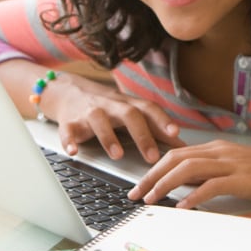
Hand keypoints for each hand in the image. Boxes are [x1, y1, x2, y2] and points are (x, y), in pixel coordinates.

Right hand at [44, 73, 185, 163]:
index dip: (163, 120)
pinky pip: (68, 130)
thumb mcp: (131, 113)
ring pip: (99, 119)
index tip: (175, 134)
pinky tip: (74, 152)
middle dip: (142, 135)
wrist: (68, 92)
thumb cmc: (107, 108)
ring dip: (109, 137)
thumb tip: (182, 147)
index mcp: (128, 105)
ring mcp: (89, 112)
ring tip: (118, 155)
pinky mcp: (69, 122)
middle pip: (129, 114)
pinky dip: (69, 141)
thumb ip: (155, 128)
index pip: (149, 109)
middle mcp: (111, 106)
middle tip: (152, 158)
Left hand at [128, 140, 250, 208]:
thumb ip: (212, 172)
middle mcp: (220, 151)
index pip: (177, 153)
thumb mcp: (236, 167)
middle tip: (135, 192)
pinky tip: (181, 206)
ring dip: (164, 184)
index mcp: (217, 147)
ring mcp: (230, 163)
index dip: (155, 167)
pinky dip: (193, 196)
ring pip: (187, 169)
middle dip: (151, 175)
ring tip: (151, 198)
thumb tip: (187, 186)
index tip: (141, 182)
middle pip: (175, 158)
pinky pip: (211, 185)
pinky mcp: (241, 178)